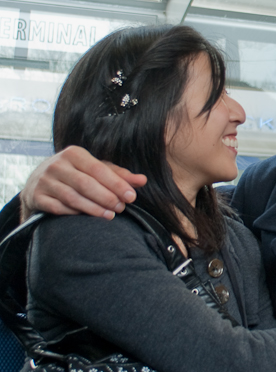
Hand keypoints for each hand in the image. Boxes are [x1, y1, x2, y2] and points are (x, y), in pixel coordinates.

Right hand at [22, 146, 145, 220]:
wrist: (39, 181)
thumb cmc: (76, 174)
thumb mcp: (96, 169)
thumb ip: (119, 175)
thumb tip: (143, 180)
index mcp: (73, 153)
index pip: (98, 169)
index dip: (116, 184)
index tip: (131, 197)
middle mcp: (56, 165)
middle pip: (86, 184)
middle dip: (106, 197)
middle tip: (121, 208)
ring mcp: (44, 181)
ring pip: (72, 197)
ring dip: (94, 208)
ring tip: (110, 215)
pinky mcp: (37, 197)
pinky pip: (58, 208)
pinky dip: (75, 214)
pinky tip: (89, 218)